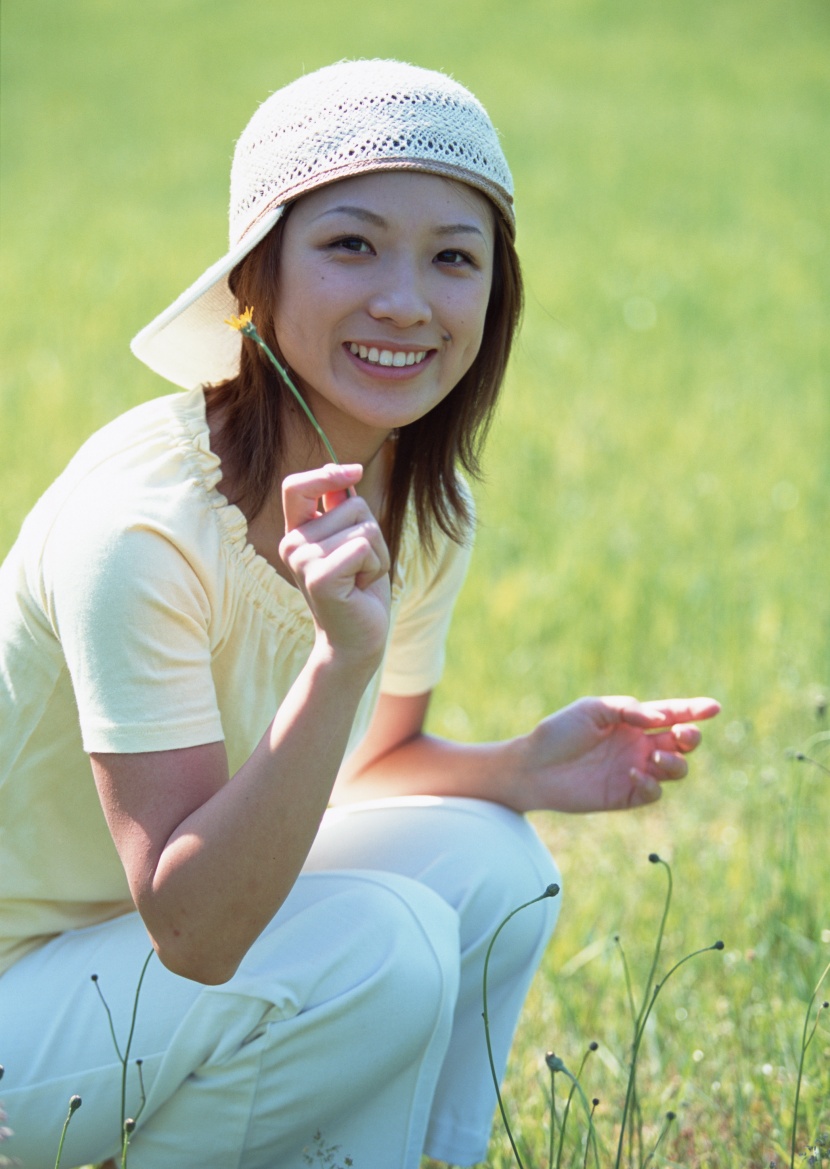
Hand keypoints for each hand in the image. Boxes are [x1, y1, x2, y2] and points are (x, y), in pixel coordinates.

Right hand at [280, 464, 390, 665]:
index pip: (296, 486)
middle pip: (353, 504)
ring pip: (364, 527)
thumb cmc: (359, 591)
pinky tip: (362, 588)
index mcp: (297, 533)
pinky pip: (363, 546)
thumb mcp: (354, 542)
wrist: (358, 641)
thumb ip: (343, 509)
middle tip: (360, 569)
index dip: (326, 474)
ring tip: (361, 579)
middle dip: (373, 534)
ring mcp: (302, 560)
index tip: (355, 471)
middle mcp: (292, 544)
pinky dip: (375, 566)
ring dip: (377, 554)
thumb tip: (342, 469)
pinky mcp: (319, 576)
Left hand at [514, 695, 720, 812]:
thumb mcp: (593, 709)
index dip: (695, 710)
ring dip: (676, 762)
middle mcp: (640, 745)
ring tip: (655, 757)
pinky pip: (654, 792)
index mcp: (634, 721)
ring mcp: (636, 770)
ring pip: (676, 769)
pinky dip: (652, 783)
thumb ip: (628, 710)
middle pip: (683, 742)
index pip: (672, 714)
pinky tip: (633, 773)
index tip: (714, 707)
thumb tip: (661, 718)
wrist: (533, 766)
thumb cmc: (559, 732)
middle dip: (691, 737)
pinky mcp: (626, 795)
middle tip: (683, 733)